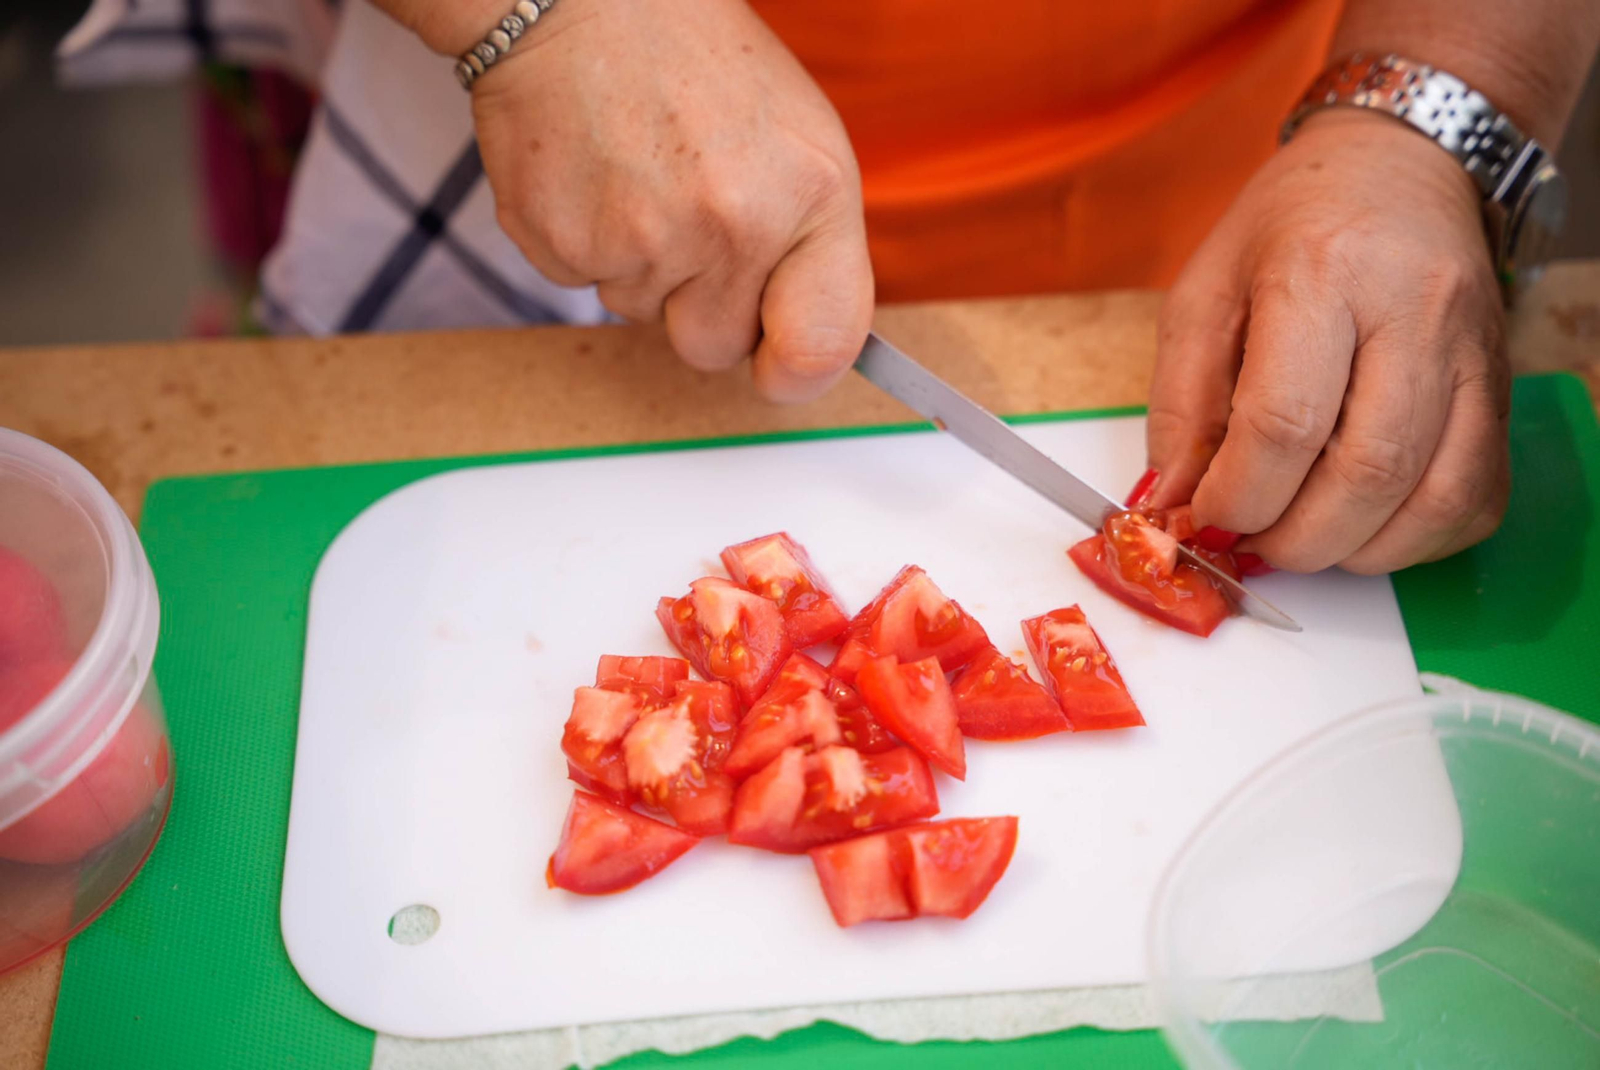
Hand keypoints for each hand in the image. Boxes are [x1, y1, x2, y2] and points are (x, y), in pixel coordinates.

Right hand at [468, 0, 873, 401]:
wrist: (581, 2)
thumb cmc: (696, 64)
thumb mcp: (799, 141)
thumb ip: (811, 248)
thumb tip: (802, 345)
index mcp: (809, 197)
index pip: (821, 344)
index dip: (797, 370)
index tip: (781, 366)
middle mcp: (731, 227)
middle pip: (714, 346)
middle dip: (701, 304)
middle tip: (688, 219)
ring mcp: (642, 242)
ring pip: (642, 315)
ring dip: (641, 265)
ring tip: (639, 174)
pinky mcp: (563, 245)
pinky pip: (581, 284)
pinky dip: (585, 243)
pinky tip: (595, 176)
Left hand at [1144, 108, 1511, 573]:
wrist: (1397, 168)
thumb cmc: (1287, 231)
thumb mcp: (1203, 293)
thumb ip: (1179, 404)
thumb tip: (1171, 505)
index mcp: (1323, 272)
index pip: (1285, 421)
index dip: (1237, 496)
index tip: (1205, 516)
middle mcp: (1415, 312)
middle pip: (1368, 472)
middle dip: (1293, 537)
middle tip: (1249, 541)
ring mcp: (1474, 354)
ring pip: (1434, 497)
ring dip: (1353, 550)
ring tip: (1298, 536)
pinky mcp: (1504, 389)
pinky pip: (1476, 499)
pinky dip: (1413, 540)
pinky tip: (1360, 527)